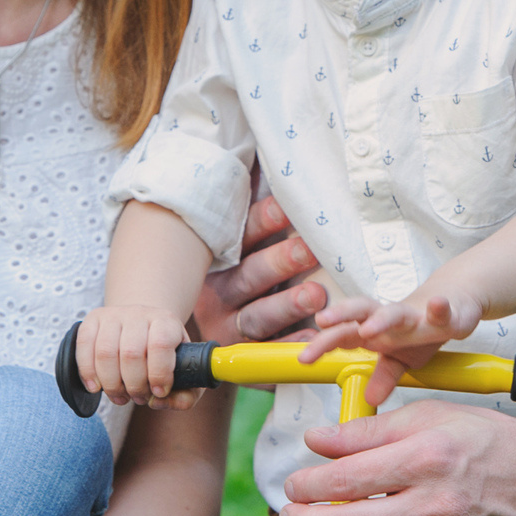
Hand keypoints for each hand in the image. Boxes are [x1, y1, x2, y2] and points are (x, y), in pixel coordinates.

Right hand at [77, 303, 191, 406]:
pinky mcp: (93, 319)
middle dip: (133, 386)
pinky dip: (87, 372)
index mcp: (166, 322)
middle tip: (138, 398)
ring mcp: (114, 314)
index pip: (161, 344)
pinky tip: (96, 387)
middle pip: (130, 353)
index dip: (159, 374)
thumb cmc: (165, 355)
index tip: (159, 392)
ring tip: (120, 396)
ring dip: (111, 384)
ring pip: (105, 352)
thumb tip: (159, 402)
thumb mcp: (185, 371)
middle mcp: (140, 314)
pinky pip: (84, 345)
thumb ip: (185, 395)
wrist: (143, 326)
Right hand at [192, 195, 328, 345]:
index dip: (263, 221)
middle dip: (280, 262)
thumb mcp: (233, 249)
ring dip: (287, 305)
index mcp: (221, 262)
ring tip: (317, 295)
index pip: (242, 237)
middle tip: (308, 249)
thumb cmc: (234, 285)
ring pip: (258, 316)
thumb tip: (264, 155)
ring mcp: (231, 328)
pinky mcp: (246, 359)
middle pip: (250, 276)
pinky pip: (268, 356)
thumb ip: (251, 214)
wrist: (199, 350)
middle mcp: (222, 293)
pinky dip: (290, 347)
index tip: (288, 207)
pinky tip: (313, 339)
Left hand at [296, 288, 482, 399]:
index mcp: (374, 329)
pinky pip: (441, 310)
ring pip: (394, 311)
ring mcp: (416, 314)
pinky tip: (438, 305)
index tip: (304, 358)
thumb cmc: (418, 330)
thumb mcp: (400, 359)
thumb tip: (369, 398)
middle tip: (322, 322)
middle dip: (340, 316)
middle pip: (359, 313)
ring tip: (369, 327)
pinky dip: (439, 308)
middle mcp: (389, 318)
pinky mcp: (444, 312)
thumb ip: (383, 376)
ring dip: (382, 318)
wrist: (452, 301)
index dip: (323, 344)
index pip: (343, 334)